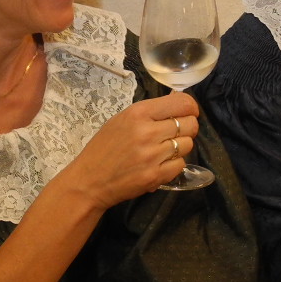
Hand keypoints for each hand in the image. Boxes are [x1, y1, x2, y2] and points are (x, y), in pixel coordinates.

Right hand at [58, 92, 198, 210]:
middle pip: (190, 124)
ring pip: (187, 145)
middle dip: (187, 128)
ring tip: (164, 150)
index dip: (191, 108)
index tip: (188, 113)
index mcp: (138, 113)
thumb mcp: (122, 120)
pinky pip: (181, 164)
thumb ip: (151, 111)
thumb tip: (180, 101)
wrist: (89, 180)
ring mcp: (152, 155)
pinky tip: (160, 164)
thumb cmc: (104, 147)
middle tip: (174, 134)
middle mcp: (147, 132)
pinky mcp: (155, 176)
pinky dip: (174, 164)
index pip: (183, 103)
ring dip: (179, 147)